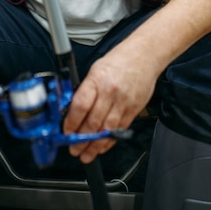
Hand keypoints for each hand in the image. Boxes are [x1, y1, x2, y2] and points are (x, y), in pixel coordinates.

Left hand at [63, 48, 156, 163]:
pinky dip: (110, 140)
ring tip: (86, 154)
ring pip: (107, 129)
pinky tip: (102, 146)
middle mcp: (110, 92)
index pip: (80, 106)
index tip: (66, 132)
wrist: (144, 55)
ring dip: (95, 145)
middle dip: (81, 139)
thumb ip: (85, 90)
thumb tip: (72, 110)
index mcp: (97, 80)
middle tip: (74, 148)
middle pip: (93, 122)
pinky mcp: (134, 109)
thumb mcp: (95, 70)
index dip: (71, 123)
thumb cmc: (119, 61)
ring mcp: (123, 102)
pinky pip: (120, 129)